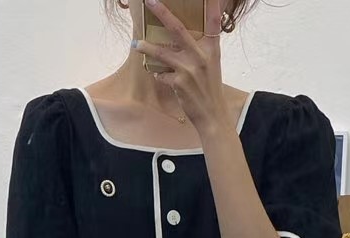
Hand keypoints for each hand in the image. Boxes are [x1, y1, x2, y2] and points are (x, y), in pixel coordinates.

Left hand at [135, 0, 230, 133]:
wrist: (212, 115)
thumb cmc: (210, 89)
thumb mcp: (212, 64)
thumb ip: (201, 48)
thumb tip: (180, 35)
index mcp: (212, 48)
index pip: (213, 21)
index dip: (211, 4)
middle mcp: (201, 56)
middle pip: (178, 29)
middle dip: (162, 13)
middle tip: (150, 1)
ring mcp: (189, 69)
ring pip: (162, 52)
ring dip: (147, 47)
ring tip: (136, 44)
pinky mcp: (179, 83)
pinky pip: (161, 74)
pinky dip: (158, 74)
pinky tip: (159, 75)